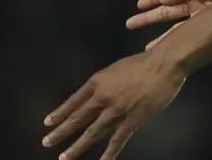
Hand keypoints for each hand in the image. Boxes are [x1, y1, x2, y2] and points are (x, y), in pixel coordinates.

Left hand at [42, 52, 184, 159]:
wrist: (165, 64)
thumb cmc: (145, 62)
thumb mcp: (117, 68)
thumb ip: (107, 83)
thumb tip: (100, 96)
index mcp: (98, 82)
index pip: (73, 101)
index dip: (60, 112)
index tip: (47, 122)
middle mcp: (102, 97)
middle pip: (77, 119)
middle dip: (60, 132)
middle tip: (47, 142)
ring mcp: (116, 111)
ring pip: (92, 133)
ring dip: (76, 147)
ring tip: (64, 157)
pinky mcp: (131, 120)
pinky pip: (117, 140)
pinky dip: (109, 154)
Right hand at [125, 0, 211, 49]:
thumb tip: (163, 0)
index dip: (153, 0)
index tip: (138, 5)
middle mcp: (195, 3)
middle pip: (167, 13)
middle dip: (149, 19)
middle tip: (130, 24)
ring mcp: (203, 16)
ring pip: (177, 28)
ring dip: (162, 37)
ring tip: (147, 48)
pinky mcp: (211, 24)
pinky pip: (192, 34)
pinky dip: (180, 41)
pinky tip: (170, 50)